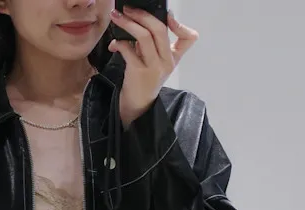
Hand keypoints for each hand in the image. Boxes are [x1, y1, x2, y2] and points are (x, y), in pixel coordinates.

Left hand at [108, 6, 198, 126]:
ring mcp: (154, 68)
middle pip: (160, 29)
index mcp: (173, 57)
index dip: (180, 24)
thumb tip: (137, 18)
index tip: (167, 15)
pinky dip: (119, 43)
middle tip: (128, 8)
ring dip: (128, 23)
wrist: (137, 105)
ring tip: (116, 17)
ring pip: (144, 36)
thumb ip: (152, 42)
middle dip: (142, 15)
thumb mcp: (155, 61)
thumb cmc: (144, 79)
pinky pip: (129, 50)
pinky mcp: (140, 73)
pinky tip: (114, 44)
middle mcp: (167, 62)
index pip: (189, 38)